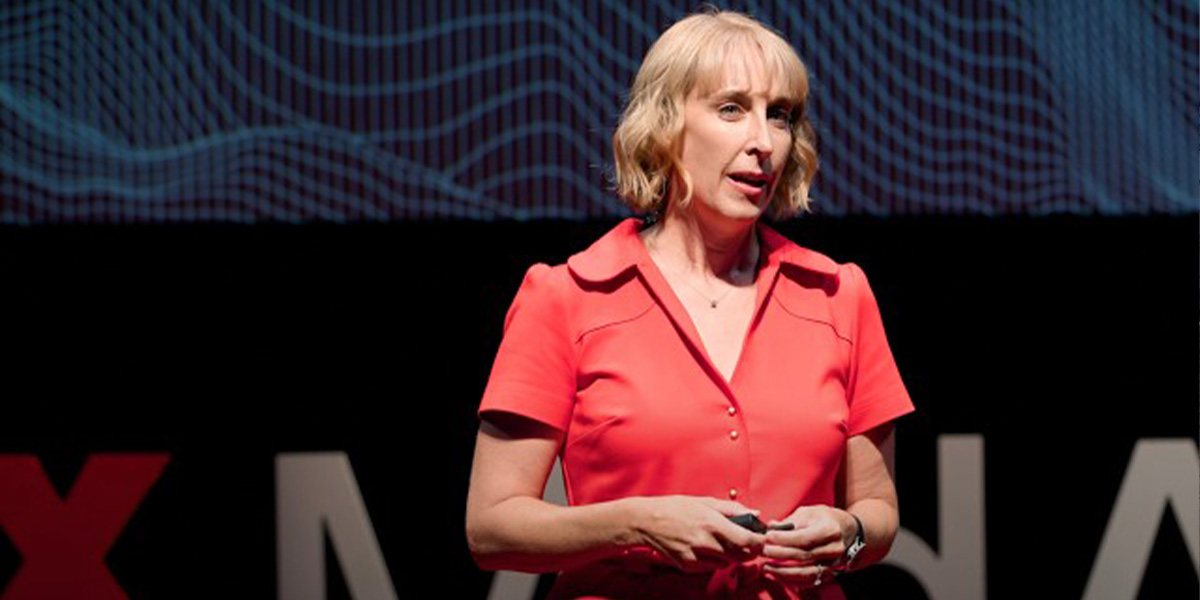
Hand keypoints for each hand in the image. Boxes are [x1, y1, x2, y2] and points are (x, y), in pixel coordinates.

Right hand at [626, 495, 766, 571]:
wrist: (645, 521)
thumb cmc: (675, 508)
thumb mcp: (704, 502)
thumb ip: (732, 509)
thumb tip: (755, 513)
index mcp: (711, 522)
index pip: (746, 539)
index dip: (759, 542)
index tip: (763, 538)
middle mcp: (705, 542)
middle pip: (740, 555)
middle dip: (750, 550)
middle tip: (751, 543)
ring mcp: (696, 557)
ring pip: (728, 563)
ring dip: (733, 555)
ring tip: (727, 543)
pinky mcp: (688, 566)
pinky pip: (711, 567)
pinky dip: (716, 560)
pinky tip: (708, 548)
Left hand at [761, 505, 856, 588]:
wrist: (846, 530)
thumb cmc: (825, 519)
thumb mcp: (810, 512)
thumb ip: (790, 521)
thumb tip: (771, 527)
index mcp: (830, 530)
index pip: (805, 538)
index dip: (784, 539)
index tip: (768, 536)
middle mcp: (834, 549)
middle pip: (803, 556)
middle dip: (780, 554)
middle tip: (763, 550)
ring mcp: (832, 564)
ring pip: (806, 572)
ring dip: (783, 572)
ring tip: (766, 567)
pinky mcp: (828, 573)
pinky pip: (808, 581)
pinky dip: (791, 581)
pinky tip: (777, 575)